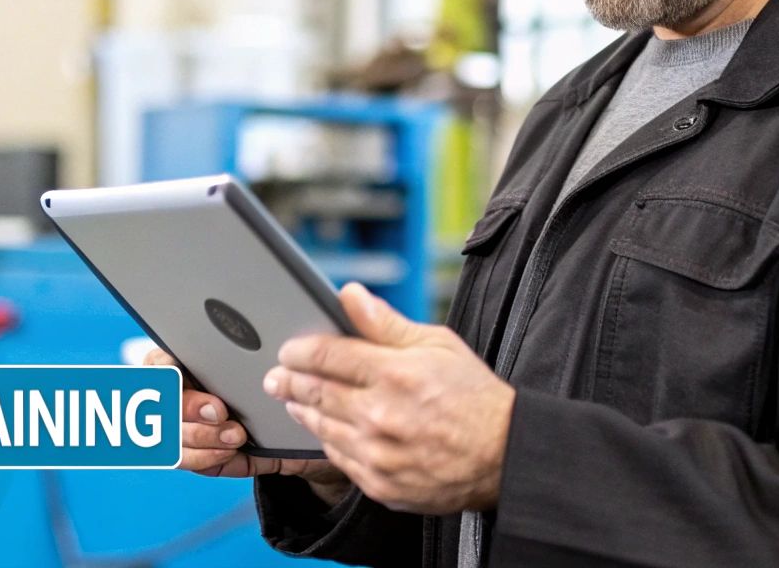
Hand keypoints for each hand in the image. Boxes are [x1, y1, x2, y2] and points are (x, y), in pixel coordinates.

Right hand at [144, 347, 350, 503]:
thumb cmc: (295, 383)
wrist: (315, 426)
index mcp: (195, 363)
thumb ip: (262, 346)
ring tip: (236, 434)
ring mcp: (190, 429)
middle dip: (187, 407)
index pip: (158, 364)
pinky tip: (230, 450)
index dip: (161, 369)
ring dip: (201, 436)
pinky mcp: (201, 457)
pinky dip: (208, 457)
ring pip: (170, 438)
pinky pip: (190, 462)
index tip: (178, 372)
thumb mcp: (283, 362)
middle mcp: (186, 396)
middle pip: (162, 403)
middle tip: (220, 410)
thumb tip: (253, 325)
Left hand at [264, 282, 514, 515]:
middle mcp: (381, 415)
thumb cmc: (473, 395)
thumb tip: (349, 294)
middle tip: (274, 377)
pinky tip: (326, 429)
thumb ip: (385, 323)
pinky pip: (339, 460)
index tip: (288, 350)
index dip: (299, 350)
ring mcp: (378, 455)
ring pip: (321, 428)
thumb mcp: (438, 344)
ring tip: (293, 401)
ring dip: (301, 411)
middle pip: (315, 393)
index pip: (327, 355)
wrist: (504, 457)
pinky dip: (328, 441)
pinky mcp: (380, 485)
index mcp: (395, 374)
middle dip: (288, 382)